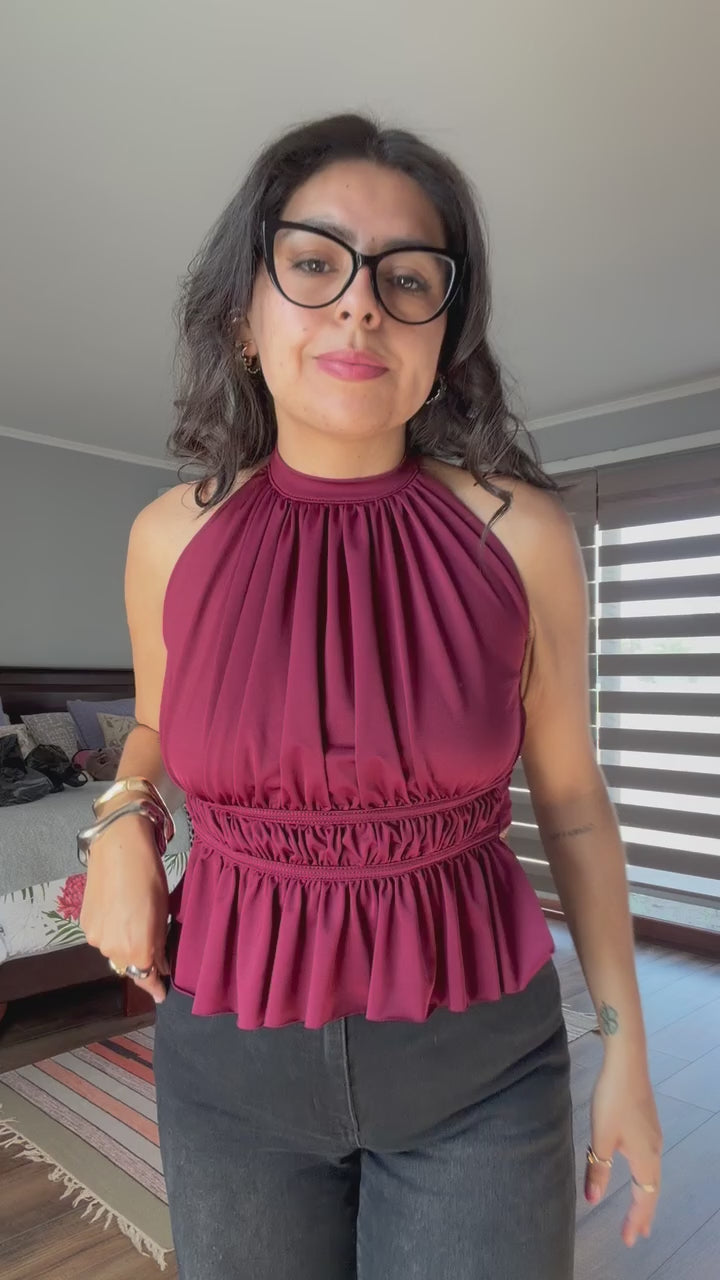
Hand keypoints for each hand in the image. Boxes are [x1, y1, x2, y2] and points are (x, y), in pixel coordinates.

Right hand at [79, 812, 170, 1004]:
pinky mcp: (84, 924)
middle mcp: (112, 949)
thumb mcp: (163, 911)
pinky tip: (119, 912)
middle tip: (153, 943)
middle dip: (141, 960)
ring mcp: (95, 937)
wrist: (119, 847)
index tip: (162, 993)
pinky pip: (102, 937)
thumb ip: (160, 943)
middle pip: (129, 966)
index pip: (146, 978)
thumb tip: (161, 965)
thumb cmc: (149, 876)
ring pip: (114, 951)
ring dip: (125, 944)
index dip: (155, 987)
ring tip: (134, 921)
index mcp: (137, 949)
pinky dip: (112, 931)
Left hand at [585, 1057, 662, 1247]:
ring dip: (644, 1195)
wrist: (627, 1063)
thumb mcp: (601, 1137)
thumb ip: (597, 1168)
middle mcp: (654, 1150)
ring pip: (651, 1175)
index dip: (636, 1219)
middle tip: (637, 1233)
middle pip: (651, 1189)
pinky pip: (648, 1161)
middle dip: (643, 1212)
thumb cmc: (613, 1101)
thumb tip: (592, 1200)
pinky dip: (643, 1177)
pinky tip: (636, 1173)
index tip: (628, 1240)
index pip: (643, 1198)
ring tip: (637, 1210)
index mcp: (645, 1158)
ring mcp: (653, 1136)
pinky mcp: (647, 1124)